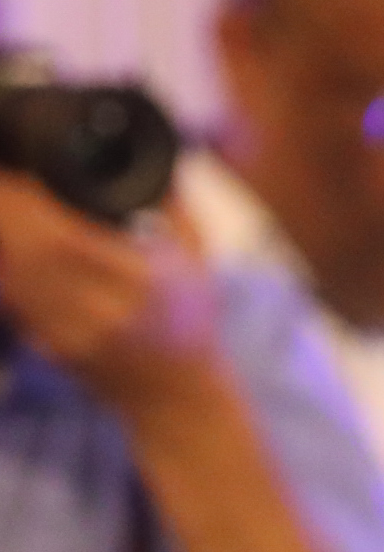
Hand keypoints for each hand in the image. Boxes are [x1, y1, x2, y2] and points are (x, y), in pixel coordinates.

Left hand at [0, 172, 226, 415]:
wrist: (178, 397)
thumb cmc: (191, 321)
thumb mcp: (196, 258)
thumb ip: (170, 207)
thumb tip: (144, 153)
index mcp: (143, 282)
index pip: (65, 237)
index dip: (27, 204)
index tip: (17, 173)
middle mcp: (102, 311)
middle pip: (27, 254)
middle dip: (5, 212)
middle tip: (1, 182)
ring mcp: (70, 335)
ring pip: (11, 277)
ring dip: (0, 239)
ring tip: (3, 207)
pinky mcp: (48, 347)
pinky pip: (12, 301)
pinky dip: (4, 270)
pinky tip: (8, 248)